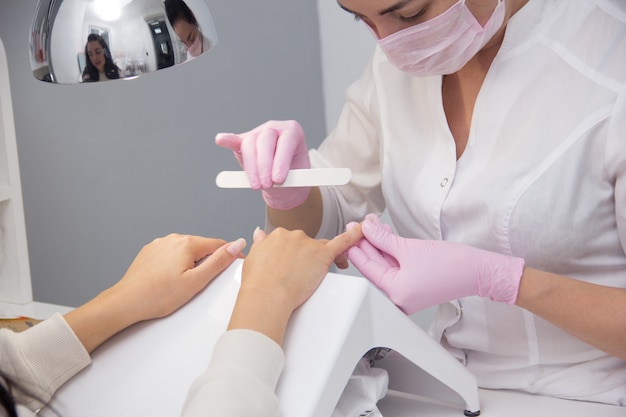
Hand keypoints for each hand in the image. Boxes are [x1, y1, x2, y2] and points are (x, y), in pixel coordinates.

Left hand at [65, 233, 246, 352]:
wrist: (127, 302)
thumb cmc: (158, 296)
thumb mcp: (197, 281)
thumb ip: (219, 261)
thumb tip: (237, 244)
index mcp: (187, 243)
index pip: (218, 244)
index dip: (229, 255)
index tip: (233, 267)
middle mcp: (173, 239)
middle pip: (202, 247)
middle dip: (207, 262)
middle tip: (202, 284)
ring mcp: (159, 244)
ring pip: (186, 251)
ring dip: (191, 263)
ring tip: (183, 284)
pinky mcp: (150, 252)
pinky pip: (171, 254)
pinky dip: (175, 264)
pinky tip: (170, 280)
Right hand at [215, 120, 310, 209]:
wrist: (286, 179)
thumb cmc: (294, 175)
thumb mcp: (299, 176)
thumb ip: (291, 176)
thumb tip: (279, 181)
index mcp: (292, 132)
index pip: (286, 142)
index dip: (281, 161)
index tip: (278, 179)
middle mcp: (274, 128)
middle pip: (265, 141)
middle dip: (264, 166)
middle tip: (266, 185)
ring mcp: (257, 134)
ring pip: (250, 145)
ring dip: (251, 167)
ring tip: (256, 186)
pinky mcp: (243, 142)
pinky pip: (235, 140)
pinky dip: (227, 140)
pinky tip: (220, 140)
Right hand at [228, 225, 362, 342]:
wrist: (266, 295)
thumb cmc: (258, 283)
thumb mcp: (253, 257)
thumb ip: (260, 243)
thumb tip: (259, 234)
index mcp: (278, 235)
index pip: (291, 241)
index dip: (294, 254)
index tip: (292, 264)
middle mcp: (293, 235)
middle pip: (306, 244)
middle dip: (305, 258)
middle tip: (300, 276)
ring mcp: (309, 244)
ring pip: (321, 247)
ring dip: (321, 258)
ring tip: (315, 274)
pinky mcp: (322, 255)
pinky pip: (342, 242)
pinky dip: (354, 236)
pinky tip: (361, 232)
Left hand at [346, 214, 524, 313]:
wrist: (476, 270)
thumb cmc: (450, 265)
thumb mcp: (409, 248)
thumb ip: (384, 239)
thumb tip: (367, 229)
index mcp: (395, 293)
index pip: (368, 268)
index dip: (357, 247)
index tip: (348, 233)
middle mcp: (398, 297)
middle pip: (376, 266)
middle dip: (366, 243)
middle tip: (355, 226)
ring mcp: (407, 291)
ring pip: (386, 263)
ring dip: (378, 244)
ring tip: (369, 225)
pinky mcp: (414, 283)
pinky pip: (397, 265)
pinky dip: (391, 250)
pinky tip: (383, 234)